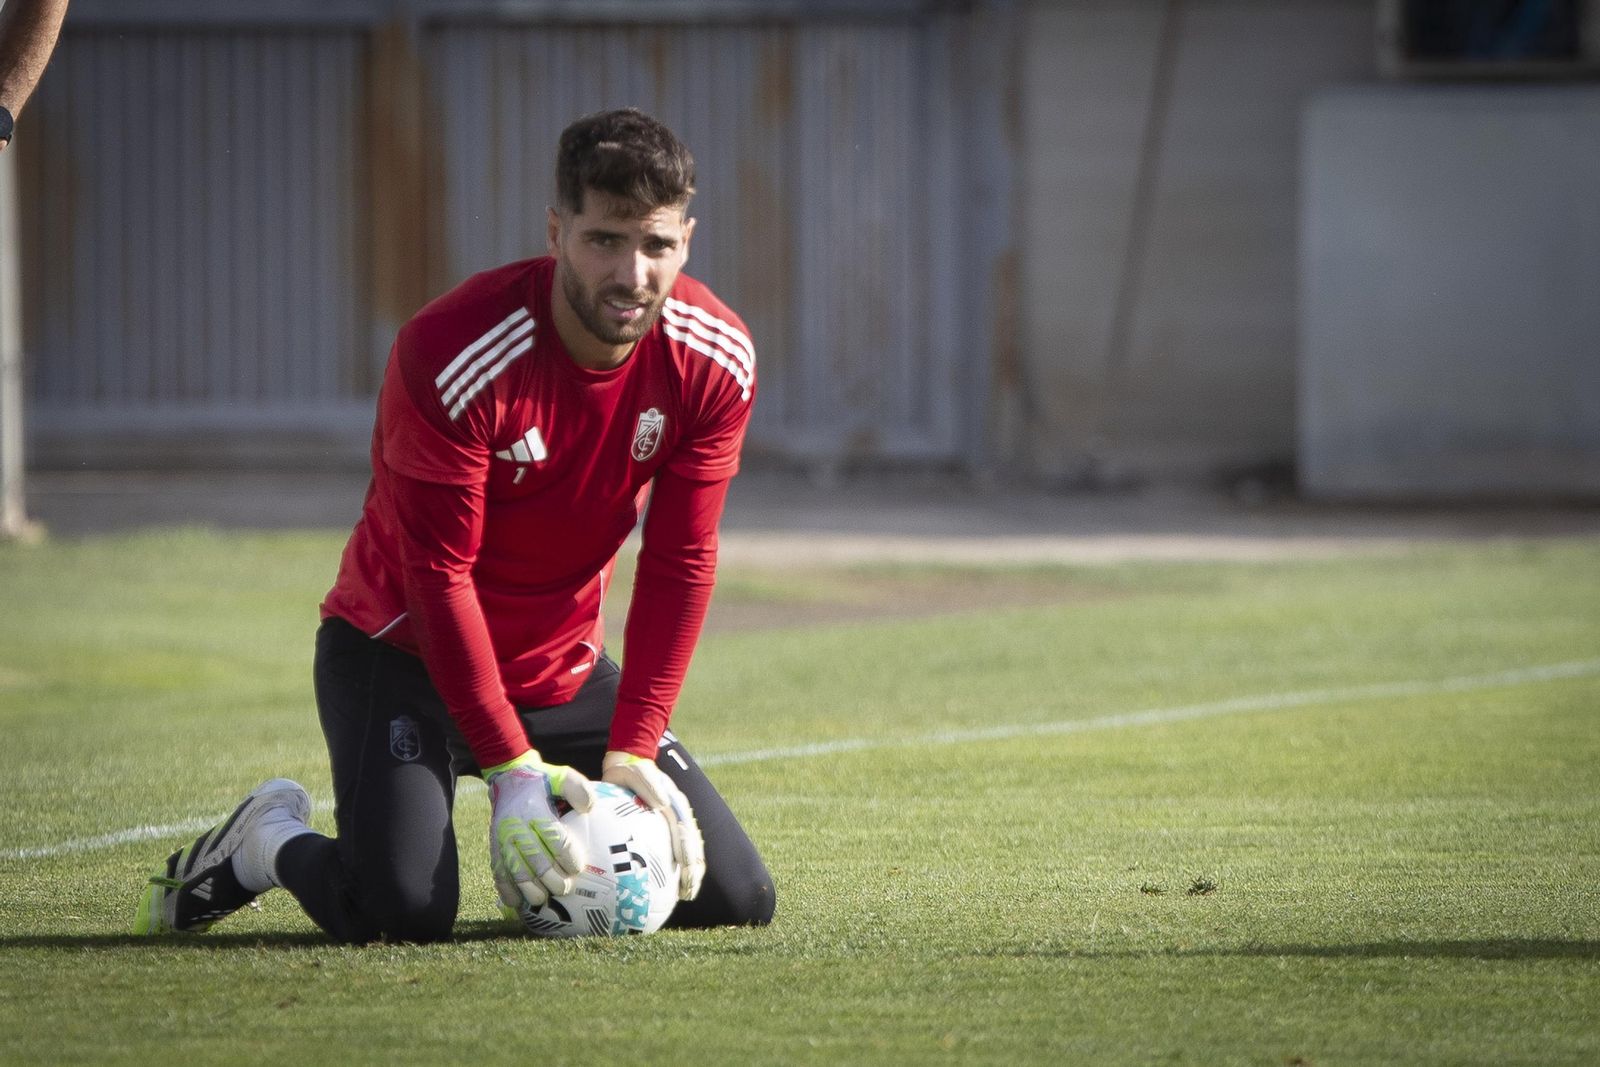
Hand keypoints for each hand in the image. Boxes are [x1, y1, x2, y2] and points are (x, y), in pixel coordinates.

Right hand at [485, 750, 595, 909]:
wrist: (508, 779)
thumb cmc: (541, 781)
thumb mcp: (561, 776)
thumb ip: (577, 789)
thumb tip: (590, 808)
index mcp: (534, 810)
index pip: (555, 839)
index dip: (568, 857)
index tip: (578, 867)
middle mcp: (515, 827)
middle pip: (536, 861)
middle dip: (552, 880)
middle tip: (565, 887)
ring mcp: (502, 840)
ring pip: (516, 872)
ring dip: (531, 890)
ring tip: (544, 899)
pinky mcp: (494, 848)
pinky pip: (498, 874)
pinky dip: (506, 891)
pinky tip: (517, 903)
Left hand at [602, 750, 705, 900]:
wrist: (628, 764)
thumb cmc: (630, 770)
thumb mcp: (637, 772)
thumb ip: (650, 785)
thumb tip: (663, 804)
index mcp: (677, 804)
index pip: (687, 832)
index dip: (689, 852)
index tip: (687, 870)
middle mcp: (680, 816)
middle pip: (693, 847)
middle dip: (693, 871)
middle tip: (687, 892)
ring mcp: (675, 824)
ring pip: (689, 852)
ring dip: (690, 874)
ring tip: (685, 895)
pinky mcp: (665, 831)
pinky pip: (673, 852)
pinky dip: (675, 870)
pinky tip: (668, 889)